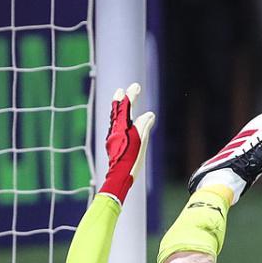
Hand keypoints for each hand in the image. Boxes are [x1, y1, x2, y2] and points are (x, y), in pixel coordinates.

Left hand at [99, 83, 155, 204]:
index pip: (126, 107)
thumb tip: (149, 114)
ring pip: (114, 120)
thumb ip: (144, 125)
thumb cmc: (131, 158)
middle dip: (119, 100)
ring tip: (119, 104)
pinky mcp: (113, 146)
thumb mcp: (141, 140)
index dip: (131, 95)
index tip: (136, 86)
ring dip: (117, 110)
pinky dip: (118, 122)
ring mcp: (112, 139)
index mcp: (121, 127)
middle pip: (116, 112)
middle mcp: (114, 131)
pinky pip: (114, 129)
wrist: (119, 176)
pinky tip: (120, 125)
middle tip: (120, 91)